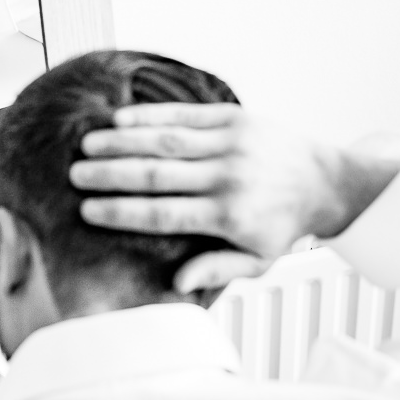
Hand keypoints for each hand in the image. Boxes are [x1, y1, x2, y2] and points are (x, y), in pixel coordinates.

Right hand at [68, 104, 383, 278]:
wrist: (324, 180)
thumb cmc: (281, 226)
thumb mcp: (257, 261)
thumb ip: (216, 268)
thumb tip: (176, 283)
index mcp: (229, 216)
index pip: (163, 214)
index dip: (122, 212)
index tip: (88, 210)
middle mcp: (228, 177)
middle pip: (157, 175)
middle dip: (110, 175)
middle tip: (75, 175)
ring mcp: (231, 144)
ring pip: (165, 141)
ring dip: (121, 141)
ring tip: (87, 144)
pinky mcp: (234, 118)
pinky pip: (184, 116)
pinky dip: (149, 116)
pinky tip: (119, 118)